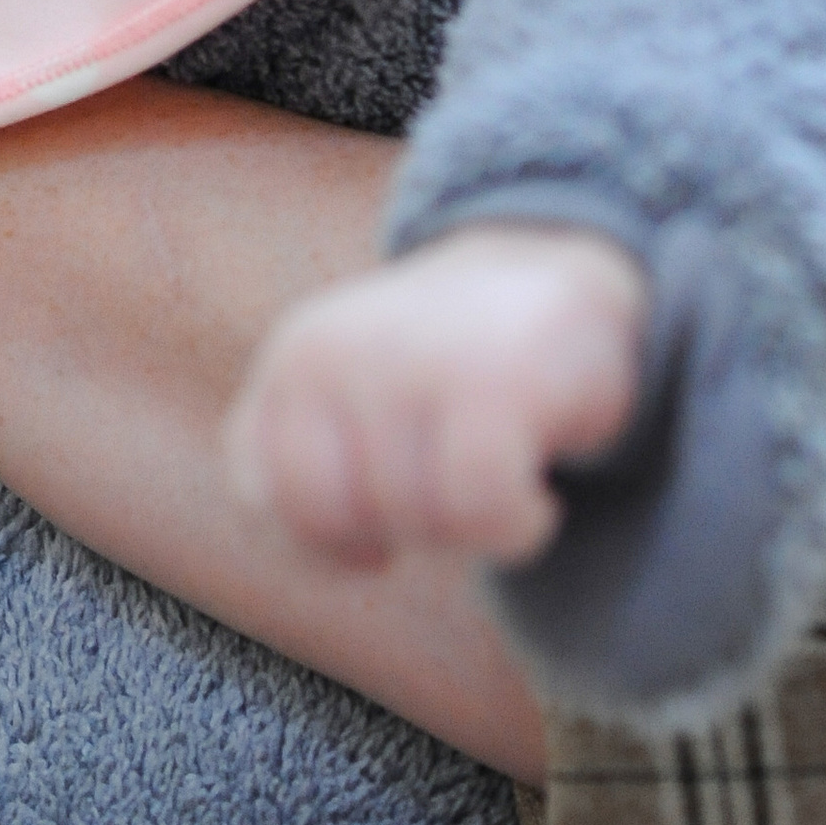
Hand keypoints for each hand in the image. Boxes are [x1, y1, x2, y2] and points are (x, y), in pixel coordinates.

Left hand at [228, 226, 647, 573]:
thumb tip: (336, 554)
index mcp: (297, 357)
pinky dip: (516, 529)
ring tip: (495, 474)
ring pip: (415, 521)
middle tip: (445, 488)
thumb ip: (307, 461)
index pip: (262, 491)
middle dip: (397, 531)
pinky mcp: (497, 381)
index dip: (322, 538)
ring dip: (467, 532)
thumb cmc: (451, 364)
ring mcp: (415, 360)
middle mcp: (340, 349)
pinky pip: (481, 512)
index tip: (376, 527)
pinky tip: (536, 502)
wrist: (563, 271)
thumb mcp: (354, 393)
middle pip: (339, 519)